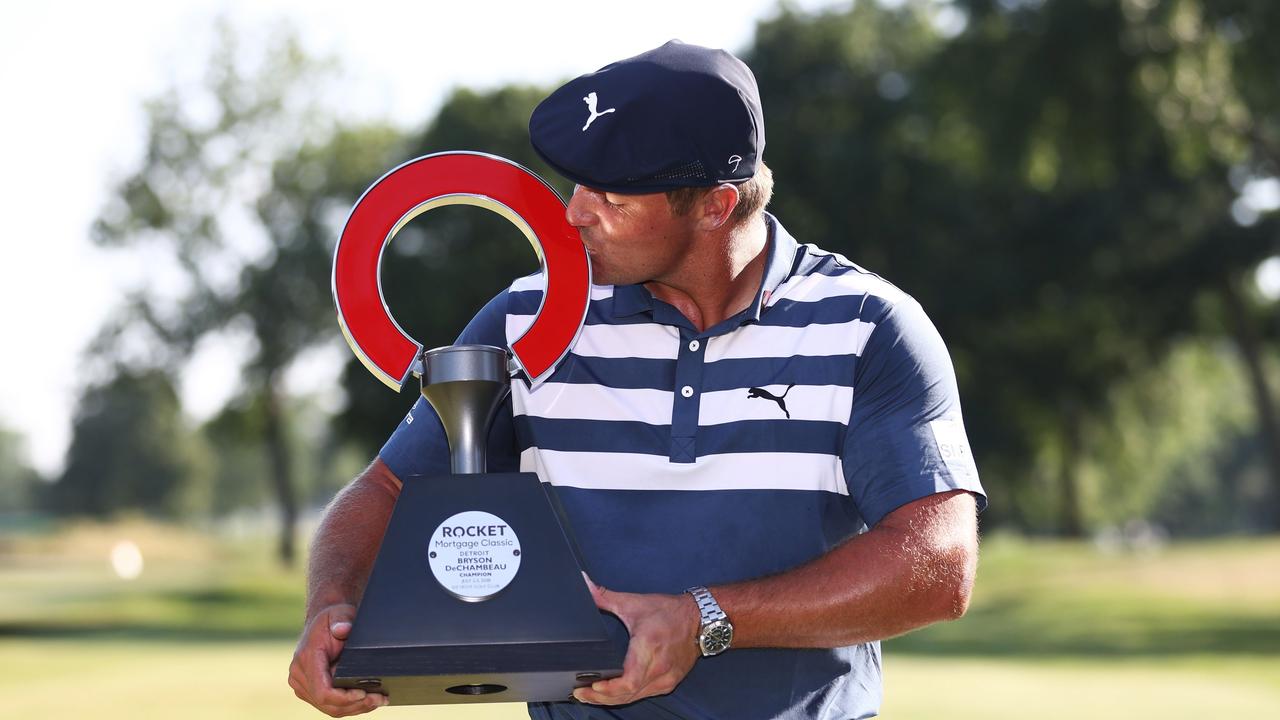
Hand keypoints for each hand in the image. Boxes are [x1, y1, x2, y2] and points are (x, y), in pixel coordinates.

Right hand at [288, 603, 387, 715]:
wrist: (324, 623)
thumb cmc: (333, 619)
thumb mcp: (340, 613)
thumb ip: (342, 620)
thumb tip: (343, 630)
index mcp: (306, 658)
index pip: (322, 690)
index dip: (344, 698)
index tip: (364, 693)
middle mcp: (299, 674)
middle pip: (327, 703)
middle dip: (355, 705)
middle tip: (380, 699)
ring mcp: (302, 684)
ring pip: (329, 708)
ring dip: (355, 708)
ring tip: (378, 701)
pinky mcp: (308, 690)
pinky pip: (329, 705)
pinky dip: (349, 706)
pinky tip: (367, 701)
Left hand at [572, 577, 701, 705]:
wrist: (700, 619)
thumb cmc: (669, 612)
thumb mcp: (634, 602)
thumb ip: (604, 596)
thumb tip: (583, 583)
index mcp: (648, 646)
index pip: (628, 680)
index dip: (608, 689)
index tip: (591, 685)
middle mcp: (658, 667)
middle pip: (627, 694)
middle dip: (600, 698)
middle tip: (580, 693)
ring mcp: (666, 678)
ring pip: (634, 698)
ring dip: (612, 700)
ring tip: (591, 695)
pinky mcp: (669, 683)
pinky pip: (644, 695)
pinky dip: (627, 697)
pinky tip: (613, 695)